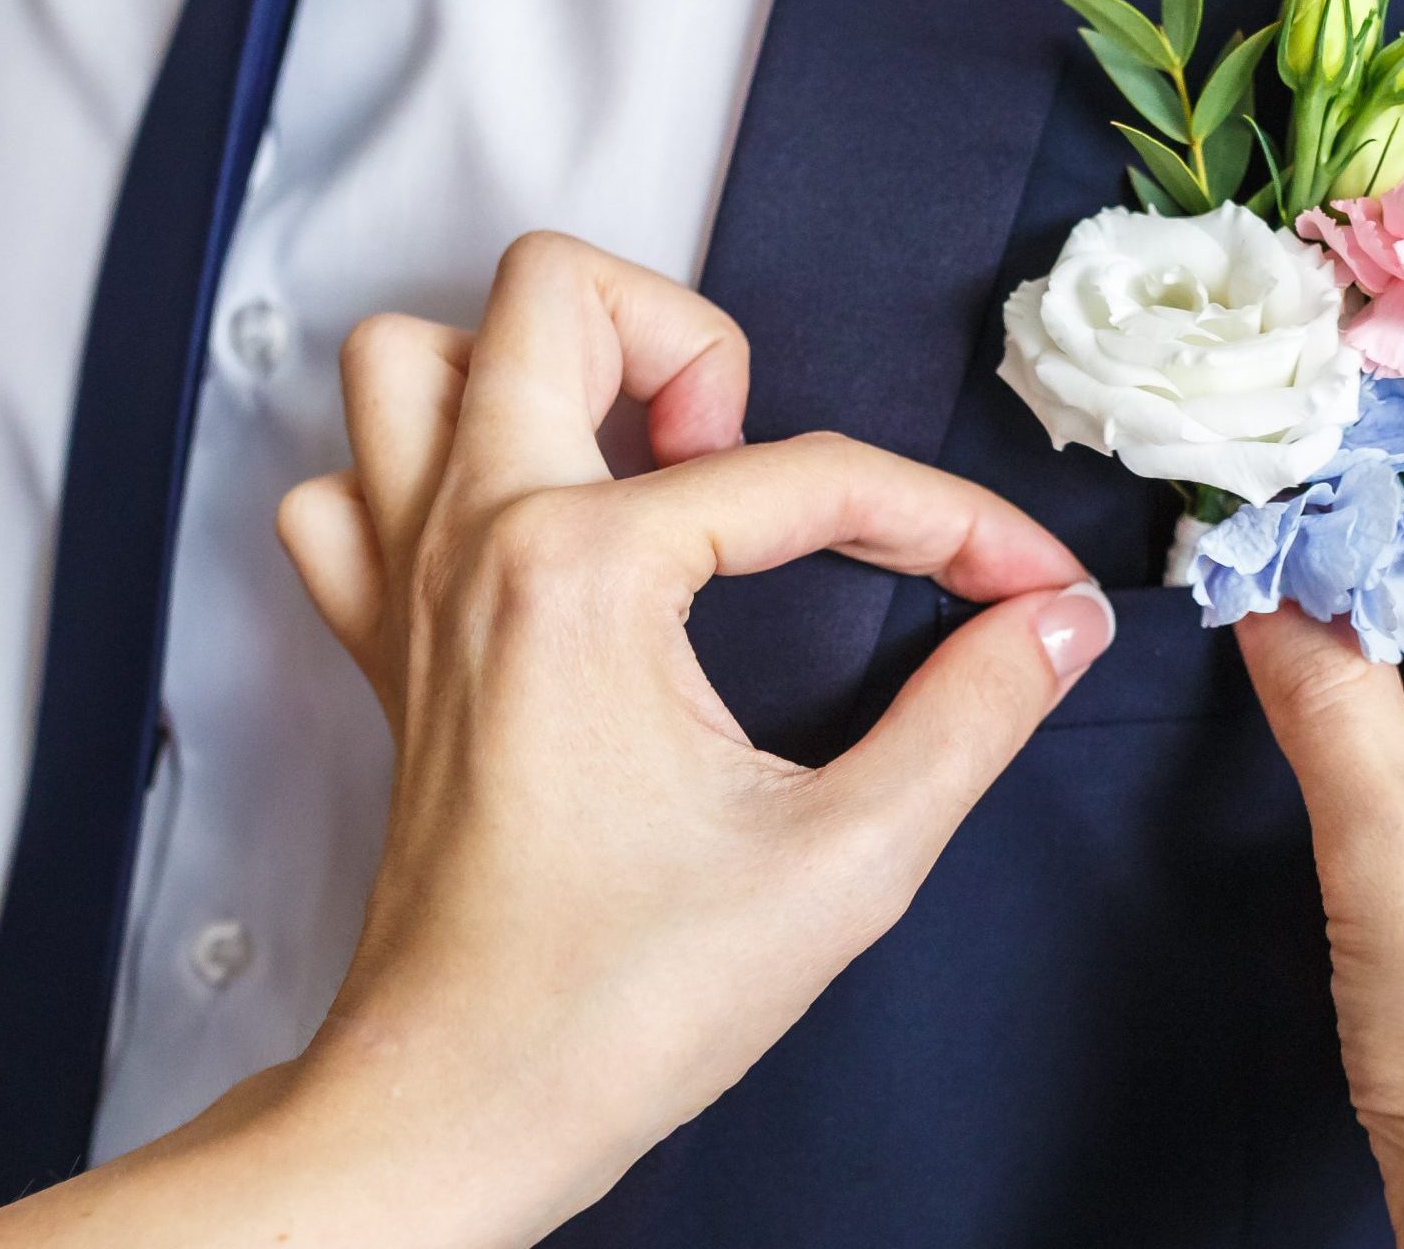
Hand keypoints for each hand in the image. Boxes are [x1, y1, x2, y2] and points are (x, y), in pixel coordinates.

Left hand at [0, 235, 1113, 1246]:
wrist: (465, 1106)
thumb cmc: (623, 1000)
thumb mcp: (845, 858)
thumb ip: (970, 718)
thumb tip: (1053, 625)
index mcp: (586, 576)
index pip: (809, 477)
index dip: (951, 522)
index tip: (1024, 585)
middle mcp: (477, 543)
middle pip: (559, 296)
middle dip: (693, 341)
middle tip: (758, 467)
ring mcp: (408, 586)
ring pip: (415, 358)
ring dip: (538, 370)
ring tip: (641, 468)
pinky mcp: (381, 646)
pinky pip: (349, 486)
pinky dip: (423, 474)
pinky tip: (525, 542)